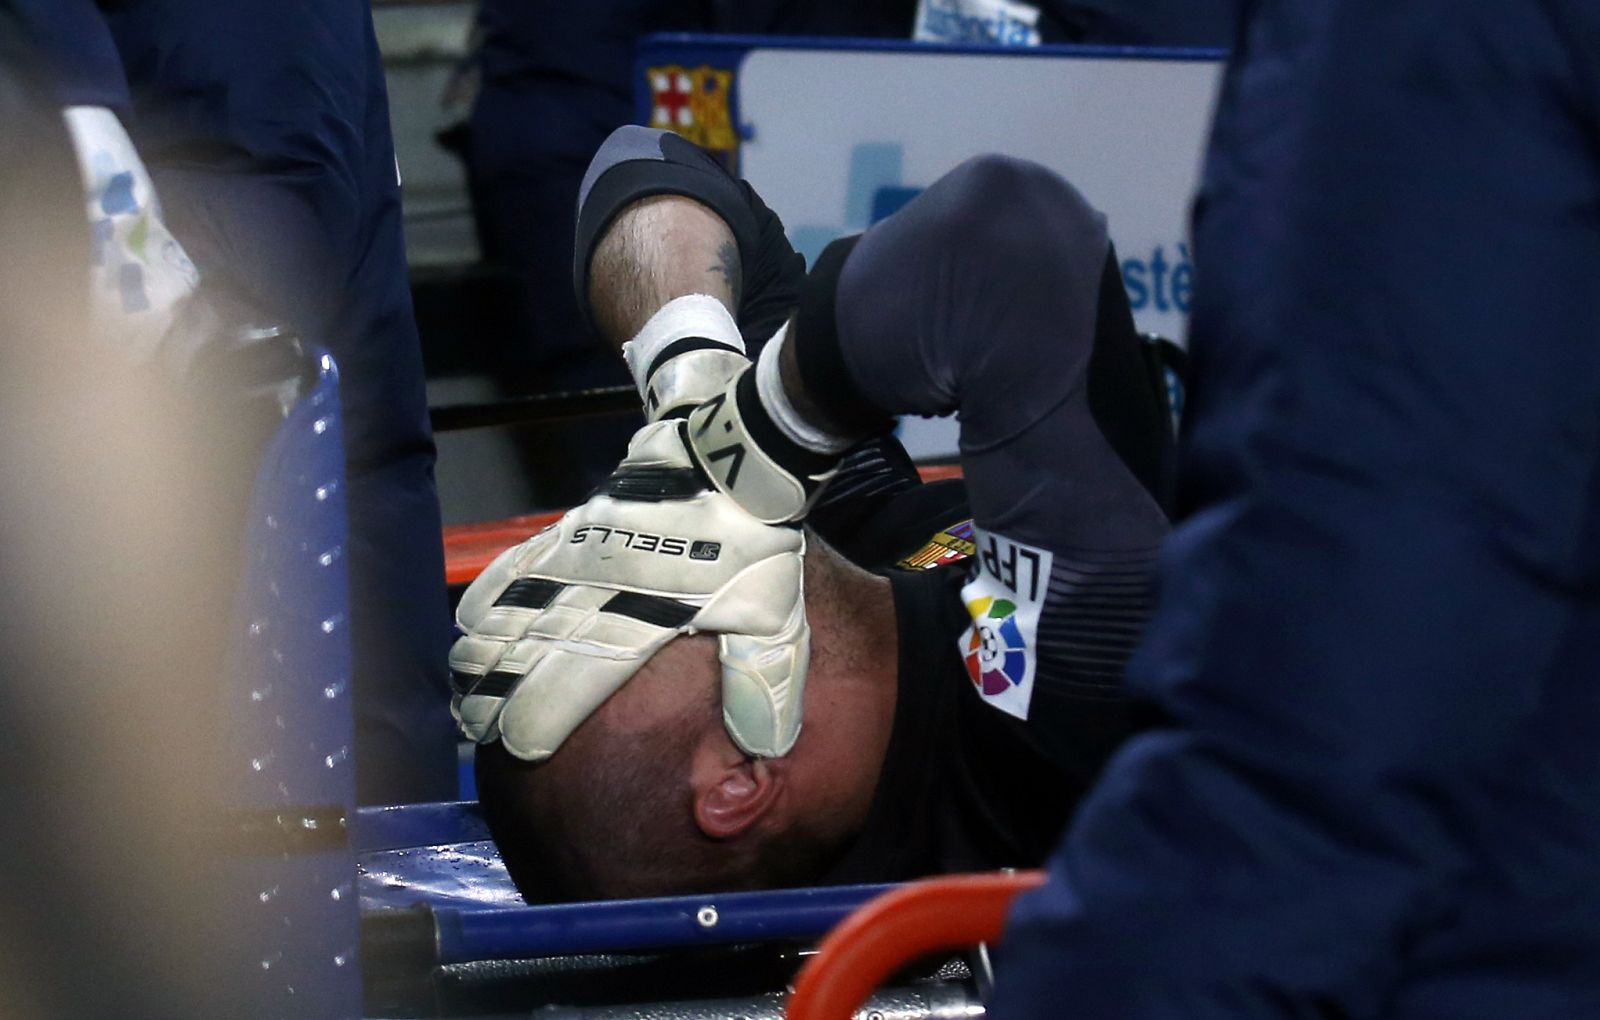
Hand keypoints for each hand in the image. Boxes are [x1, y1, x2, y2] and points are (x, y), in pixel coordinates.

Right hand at [449, 419, 809, 760]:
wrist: (734, 462)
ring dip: (480, 652)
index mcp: (633, 629)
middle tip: (480, 727)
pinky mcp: (571, 525)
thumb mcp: (775, 620)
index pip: (563, 688)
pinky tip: (471, 621)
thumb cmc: (756, 545)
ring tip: (469, 686)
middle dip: (491, 697)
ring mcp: (572, 558)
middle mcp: (587, 597)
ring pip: (501, 613)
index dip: (532, 723)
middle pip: (515, 657)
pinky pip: (511, 565)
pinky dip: (486, 597)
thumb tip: (766, 748)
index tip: (516, 748)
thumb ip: (762, 686)